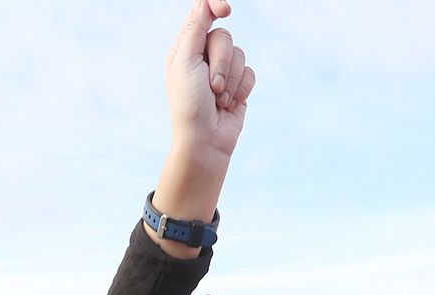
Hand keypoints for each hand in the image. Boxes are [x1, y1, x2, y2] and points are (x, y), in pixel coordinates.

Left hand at [165, 0, 253, 173]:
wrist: (206, 141)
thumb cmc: (189, 104)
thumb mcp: (186, 62)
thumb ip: (196, 28)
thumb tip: (205, 2)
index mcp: (184, 48)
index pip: (201, 14)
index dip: (214, 6)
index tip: (225, 10)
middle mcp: (203, 55)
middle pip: (224, 36)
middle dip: (221, 63)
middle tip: (211, 86)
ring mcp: (222, 70)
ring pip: (240, 54)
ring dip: (230, 81)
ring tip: (218, 100)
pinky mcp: (238, 84)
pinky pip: (249, 72)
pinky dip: (241, 89)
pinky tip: (230, 104)